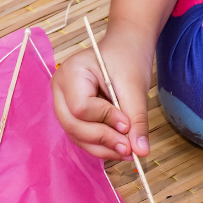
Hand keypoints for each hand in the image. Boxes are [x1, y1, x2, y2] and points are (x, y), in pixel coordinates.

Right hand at [50, 26, 153, 160]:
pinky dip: (101, 146)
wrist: (125, 50)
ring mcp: (63, 104)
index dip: (104, 119)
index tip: (127, 124)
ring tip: (127, 151)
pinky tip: (119, 148)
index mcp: (71, 72)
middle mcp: (60, 90)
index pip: (80, 107)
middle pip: (73, 125)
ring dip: (102, 148)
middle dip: (102, 139)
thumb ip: (136, 120)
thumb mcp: (135, 88)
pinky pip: (82, 137)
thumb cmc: (127, 59)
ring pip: (76, 136)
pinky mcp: (72, 116)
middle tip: (128, 148)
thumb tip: (142, 151)